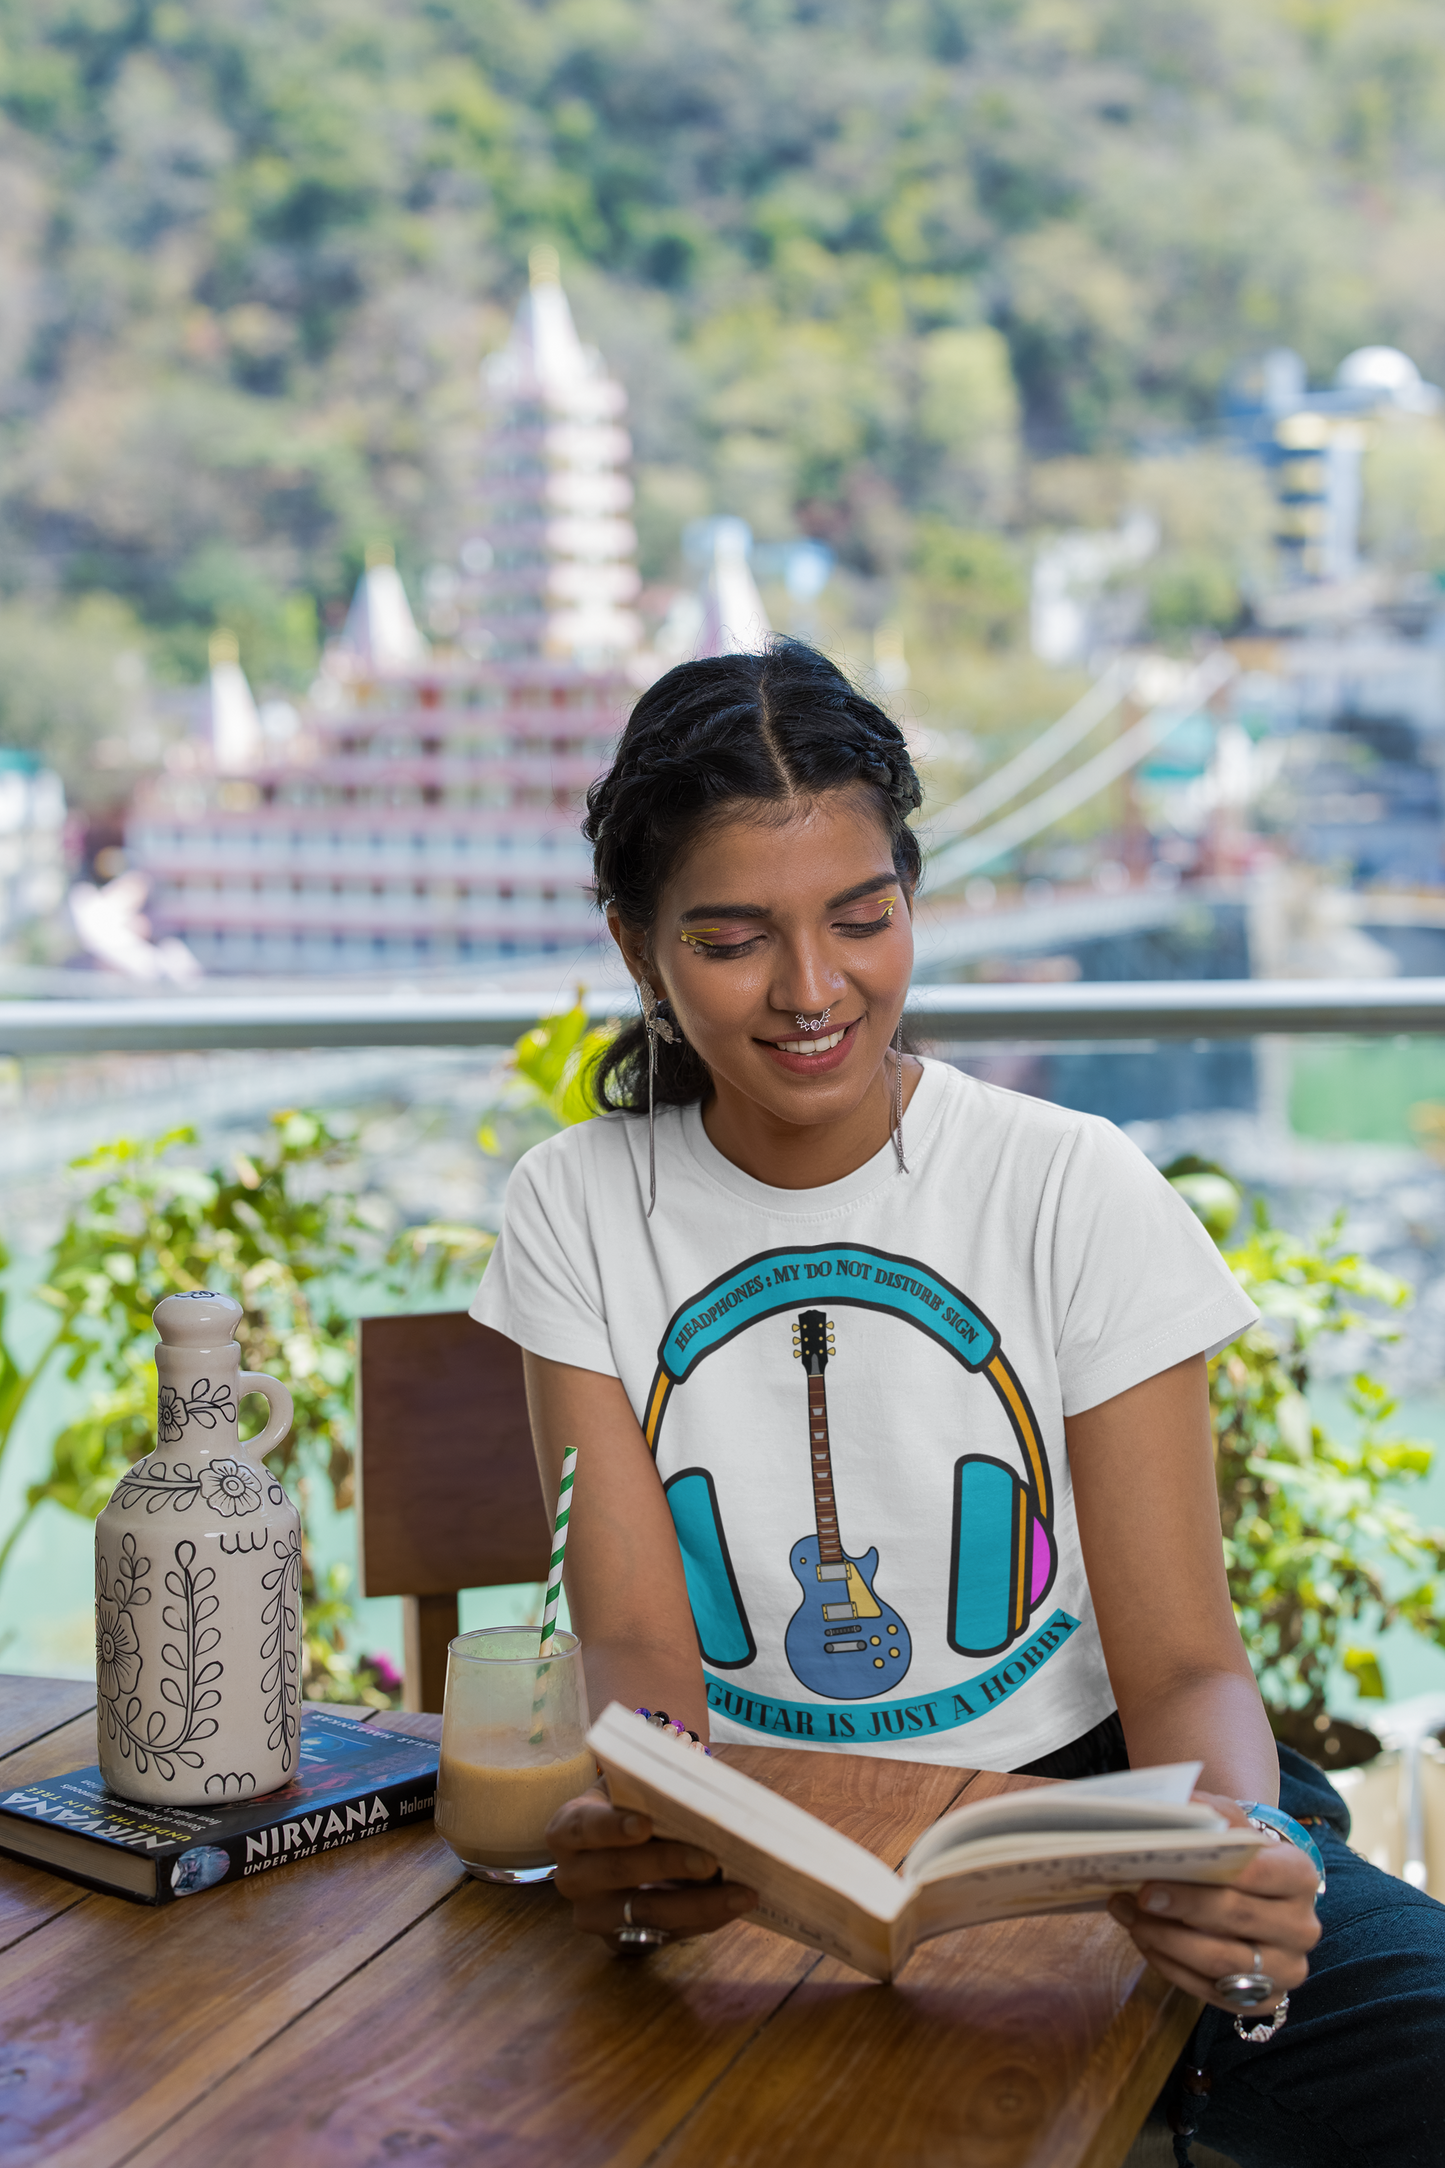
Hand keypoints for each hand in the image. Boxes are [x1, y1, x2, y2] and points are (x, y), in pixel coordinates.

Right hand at [547, 1786, 758, 1946]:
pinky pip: (667, 1934)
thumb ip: (653, 1784)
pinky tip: (735, 1905)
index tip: (645, 1823)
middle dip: (668, 1864)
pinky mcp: (622, 1942)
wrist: (618, 1848)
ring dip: (699, 1903)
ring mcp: (595, 1915)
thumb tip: (696, 1776)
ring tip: (741, 1892)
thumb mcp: (629, 1789)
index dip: (612, 1827)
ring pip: (647, 1913)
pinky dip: (705, 1918)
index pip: (583, 1828)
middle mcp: (572, 1877)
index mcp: (567, 1830)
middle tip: (711, 1859)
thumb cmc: (628, 1807)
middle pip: (618, 1872)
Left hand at [1108, 1792, 1319, 2015]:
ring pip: (1219, 1962)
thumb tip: (1167, 1809)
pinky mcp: (1265, 2001)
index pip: (1256, 1875)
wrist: (1259, 1892)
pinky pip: (1210, 1991)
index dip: (1203, 1879)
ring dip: (1165, 1940)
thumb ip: (1205, 1812)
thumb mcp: (1230, 1823)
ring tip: (1128, 1916)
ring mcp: (1286, 1969)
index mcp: (1299, 1876)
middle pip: (1235, 1919)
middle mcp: (1301, 1927)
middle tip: (1136, 1896)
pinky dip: (1170, 1965)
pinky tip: (1144, 1939)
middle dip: (1179, 1908)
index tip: (1151, 1878)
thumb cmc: (1239, 1854)